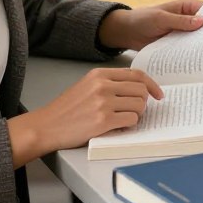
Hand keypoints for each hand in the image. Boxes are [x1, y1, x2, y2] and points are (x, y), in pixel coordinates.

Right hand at [7, 67, 162, 163]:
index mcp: (99, 74)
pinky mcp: (103, 120)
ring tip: (123, 120)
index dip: (151, 85)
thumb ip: (110, 84)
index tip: (158, 94)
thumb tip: (139, 89)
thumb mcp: (87, 86)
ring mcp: (103, 102)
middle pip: (141, 90)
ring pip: (139, 106)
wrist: (45, 126)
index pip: (137, 74)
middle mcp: (103, 85)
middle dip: (143, 103)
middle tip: (136, 112)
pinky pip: (131, 120)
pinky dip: (129, 125)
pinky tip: (117, 127)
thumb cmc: (66, 110)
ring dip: (136, 115)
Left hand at [97, 0, 202, 51]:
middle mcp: (188, 19)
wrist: (127, 33)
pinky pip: (188, 49)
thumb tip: (202, 21)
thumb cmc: (142, 19)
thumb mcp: (161, 18)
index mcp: (187, 6)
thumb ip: (180, 21)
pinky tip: (200, 61)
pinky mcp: (177, 44)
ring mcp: (183, 32)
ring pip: (198, 39)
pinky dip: (193, 54)